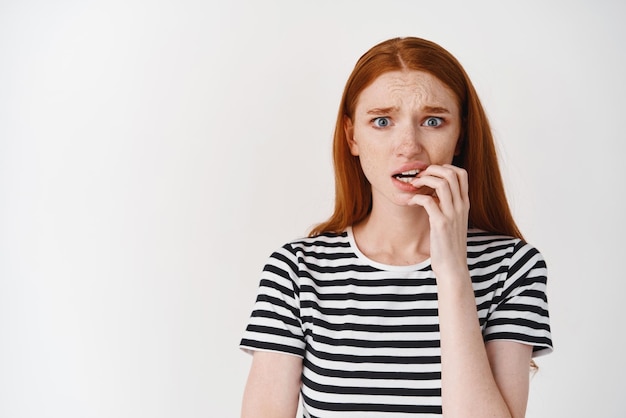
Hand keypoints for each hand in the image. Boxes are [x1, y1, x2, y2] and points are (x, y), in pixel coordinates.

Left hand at [408, 164, 469, 278]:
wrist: (452, 266)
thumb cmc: (449, 244)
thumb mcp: (453, 222)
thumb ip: (448, 206)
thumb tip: (433, 194)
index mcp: (465, 204)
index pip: (461, 173)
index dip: (444, 167)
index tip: (430, 174)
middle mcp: (461, 206)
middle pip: (451, 173)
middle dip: (431, 170)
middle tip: (418, 178)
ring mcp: (452, 214)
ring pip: (441, 183)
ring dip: (423, 180)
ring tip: (412, 186)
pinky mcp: (441, 224)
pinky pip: (427, 201)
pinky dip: (415, 197)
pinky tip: (409, 201)